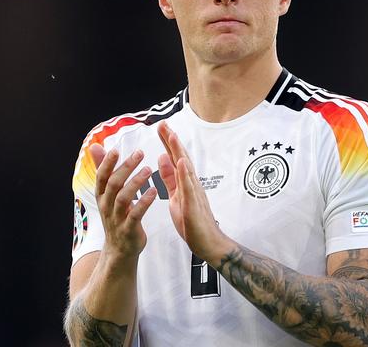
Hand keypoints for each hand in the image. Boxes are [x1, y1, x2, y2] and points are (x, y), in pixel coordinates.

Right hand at [90, 144, 157, 259]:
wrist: (119, 249)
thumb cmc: (115, 215)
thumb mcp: (107, 193)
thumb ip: (103, 169)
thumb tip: (94, 145)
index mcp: (101, 196)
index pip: (101, 176)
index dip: (107, 163)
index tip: (116, 149)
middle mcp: (106, 206)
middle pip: (113, 184)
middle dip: (126, 167)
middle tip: (139, 153)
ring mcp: (117, 219)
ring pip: (123, 198)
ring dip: (136, 182)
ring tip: (148, 170)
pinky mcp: (129, 229)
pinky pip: (135, 215)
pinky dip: (144, 202)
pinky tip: (154, 190)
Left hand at [156, 122, 232, 263]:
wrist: (208, 243)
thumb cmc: (192, 221)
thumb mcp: (175, 196)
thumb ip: (169, 178)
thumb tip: (161, 158)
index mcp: (184, 182)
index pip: (175, 158)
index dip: (167, 142)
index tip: (160, 127)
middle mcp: (191, 183)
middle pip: (181, 158)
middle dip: (171, 140)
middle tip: (163, 124)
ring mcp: (194, 193)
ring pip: (186, 168)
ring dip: (178, 151)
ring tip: (171, 136)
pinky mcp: (193, 205)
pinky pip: (188, 188)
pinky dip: (184, 174)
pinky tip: (180, 162)